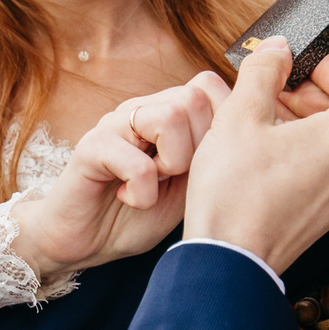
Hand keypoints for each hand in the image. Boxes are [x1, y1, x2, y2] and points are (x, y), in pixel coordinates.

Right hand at [12, 73, 229, 285]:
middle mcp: (140, 109)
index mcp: (165, 112)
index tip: (201, 168)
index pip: (210, 86)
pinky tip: (130, 200)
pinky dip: (143, 193)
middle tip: (175, 178)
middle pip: (195, 98)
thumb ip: (209, 156)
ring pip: (171, 116)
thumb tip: (244, 134)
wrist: (84, 242)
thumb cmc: (137, 215)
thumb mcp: (187, 186)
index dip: (217, 128)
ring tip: (155, 184)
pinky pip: (138, 163)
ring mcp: (114, 124)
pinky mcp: (91, 148)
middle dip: (198, 148)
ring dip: (173, 163)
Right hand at [182, 42, 328, 275]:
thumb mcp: (240, 115)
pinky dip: (312, 147)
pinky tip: (273, 147)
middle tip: (279, 87)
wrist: (229, 259)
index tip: (301, 63)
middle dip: (317, 91)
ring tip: (269, 116)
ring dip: (312, 118)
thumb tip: (277, 49)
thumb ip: (263, 70)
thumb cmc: (235, 195)